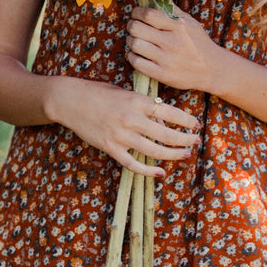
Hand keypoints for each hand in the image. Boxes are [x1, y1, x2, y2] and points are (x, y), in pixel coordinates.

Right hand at [50, 75, 200, 176]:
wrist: (70, 100)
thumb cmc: (99, 93)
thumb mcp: (124, 93)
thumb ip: (144, 106)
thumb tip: (163, 122)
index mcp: (137, 101)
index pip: (169, 113)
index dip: (186, 120)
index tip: (196, 124)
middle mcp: (131, 118)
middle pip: (166, 135)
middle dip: (185, 140)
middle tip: (196, 142)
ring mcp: (120, 135)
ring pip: (154, 151)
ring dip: (173, 154)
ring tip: (185, 155)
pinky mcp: (110, 147)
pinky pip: (133, 163)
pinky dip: (148, 171)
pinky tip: (160, 172)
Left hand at [126, 6, 220, 92]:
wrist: (212, 69)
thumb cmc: (199, 44)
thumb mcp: (191, 23)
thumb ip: (173, 11)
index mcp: (178, 26)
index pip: (148, 14)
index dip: (137, 12)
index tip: (136, 14)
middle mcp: (172, 42)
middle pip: (137, 28)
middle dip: (131, 25)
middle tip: (133, 26)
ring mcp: (166, 59)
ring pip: (135, 45)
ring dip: (130, 41)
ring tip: (134, 40)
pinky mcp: (162, 74)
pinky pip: (137, 63)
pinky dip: (132, 56)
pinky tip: (136, 54)